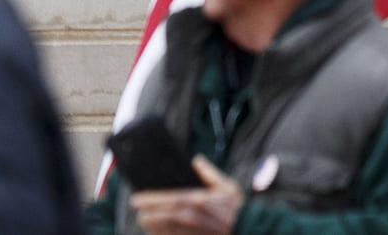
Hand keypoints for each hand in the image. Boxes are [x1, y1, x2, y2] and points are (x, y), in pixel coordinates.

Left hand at [129, 157, 243, 234]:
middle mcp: (195, 218)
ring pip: (168, 231)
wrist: (252, 230)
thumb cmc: (239, 209)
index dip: (150, 200)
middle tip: (137, 212)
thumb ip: (210, 173)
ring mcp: (197, 232)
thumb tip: (196, 160)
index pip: (168, 200)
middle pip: (165, 216)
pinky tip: (157, 233)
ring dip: (154, 227)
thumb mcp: (228, 187)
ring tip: (144, 221)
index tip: (135, 200)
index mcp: (199, 201)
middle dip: (148, 214)